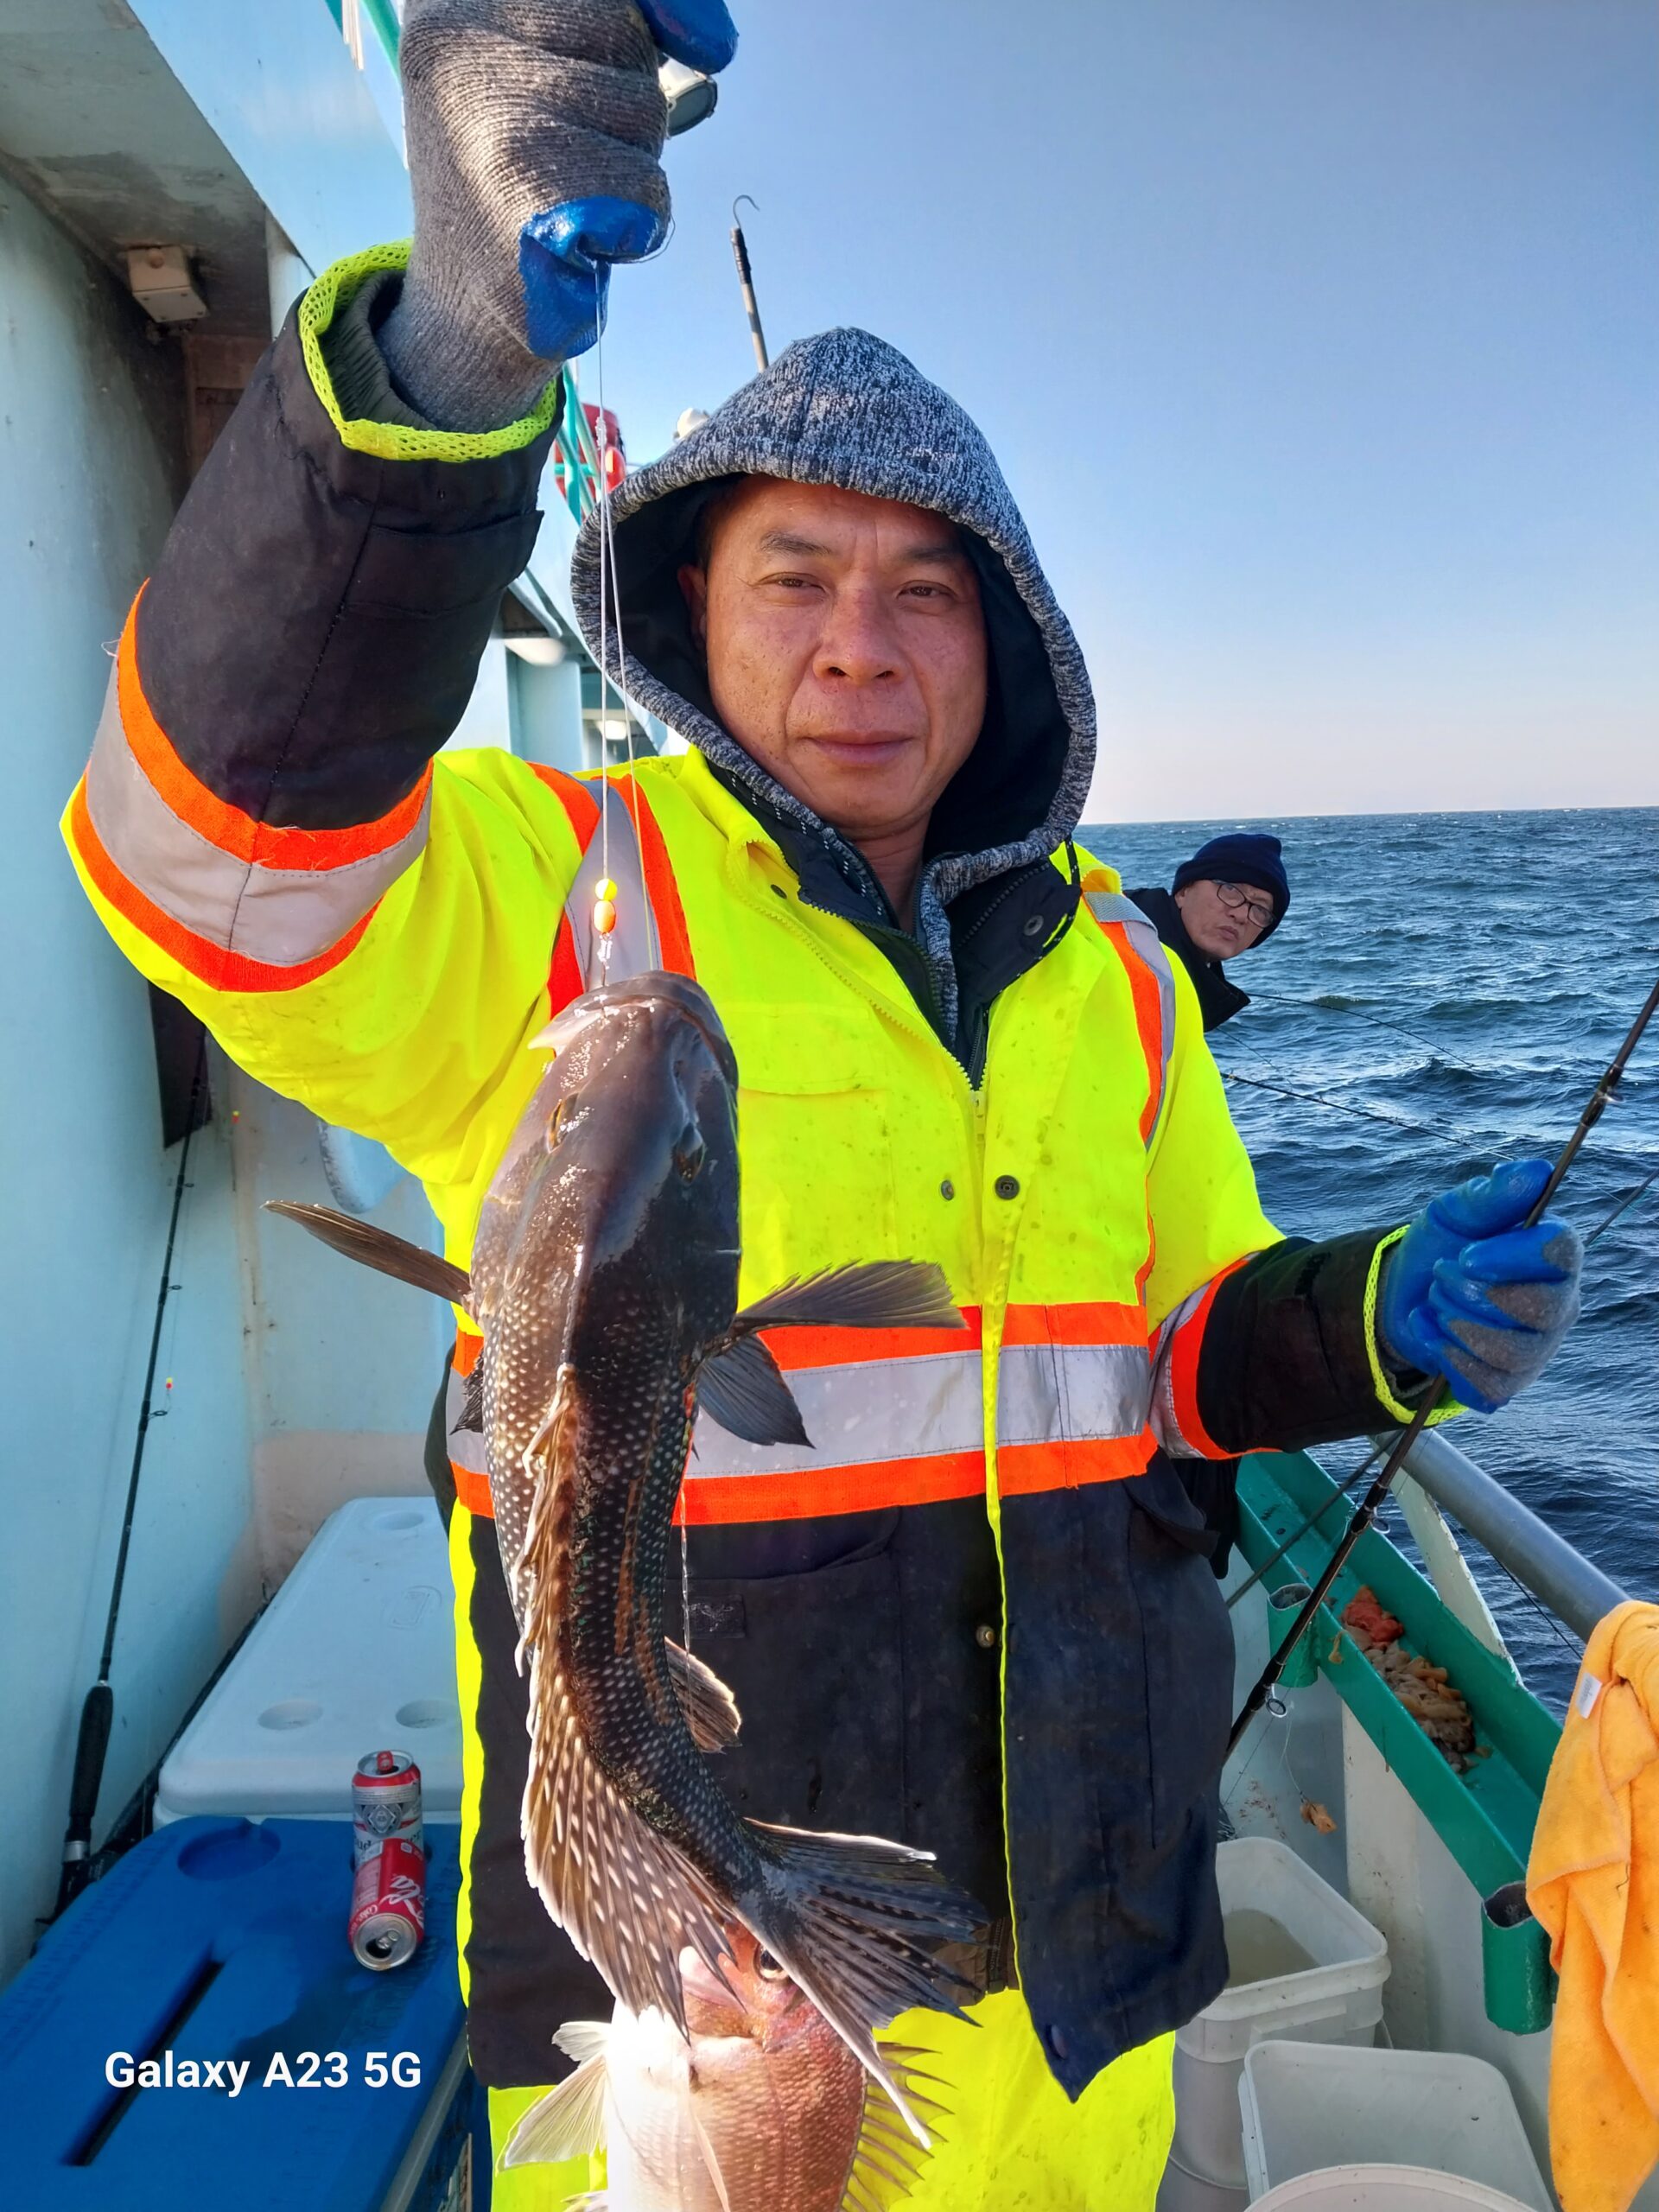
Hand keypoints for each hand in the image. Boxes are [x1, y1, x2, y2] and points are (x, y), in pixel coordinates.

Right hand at [386, 0, 737, 427]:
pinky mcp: (530, 199)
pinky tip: (576, 246)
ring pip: (644, 111)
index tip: (680, 51)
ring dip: (629, 166)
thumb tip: (717, 41)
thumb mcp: (540, 73)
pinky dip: (633, 226)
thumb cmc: (513, 189)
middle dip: (624, 104)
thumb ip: (609, 24)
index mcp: (447, 3)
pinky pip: (646, 189)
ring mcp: (492, 121)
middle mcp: (458, 46)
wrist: (458, 323)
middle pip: (625, 38)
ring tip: (564, 202)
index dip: (647, 16)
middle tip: (566, 158)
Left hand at [1378, 1159, 1581, 1414]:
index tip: (1466, 1255)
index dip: (1512, 1256)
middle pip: (1540, 1309)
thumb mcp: (1456, 1211)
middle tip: (1441, 1273)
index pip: (1560, 1255)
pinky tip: (1432, 1333)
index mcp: (1554, 1255)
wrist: (1402, 1294)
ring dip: (1457, 1323)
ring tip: (1436, 1301)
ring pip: (1512, 1352)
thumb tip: (1534, 1172)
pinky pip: (1490, 1386)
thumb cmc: (1443, 1245)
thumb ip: (1493, 1194)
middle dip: (1474, 1293)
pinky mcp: (1509, 1383)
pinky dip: (1449, 1359)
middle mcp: (1560, 1304)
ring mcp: (1538, 1349)